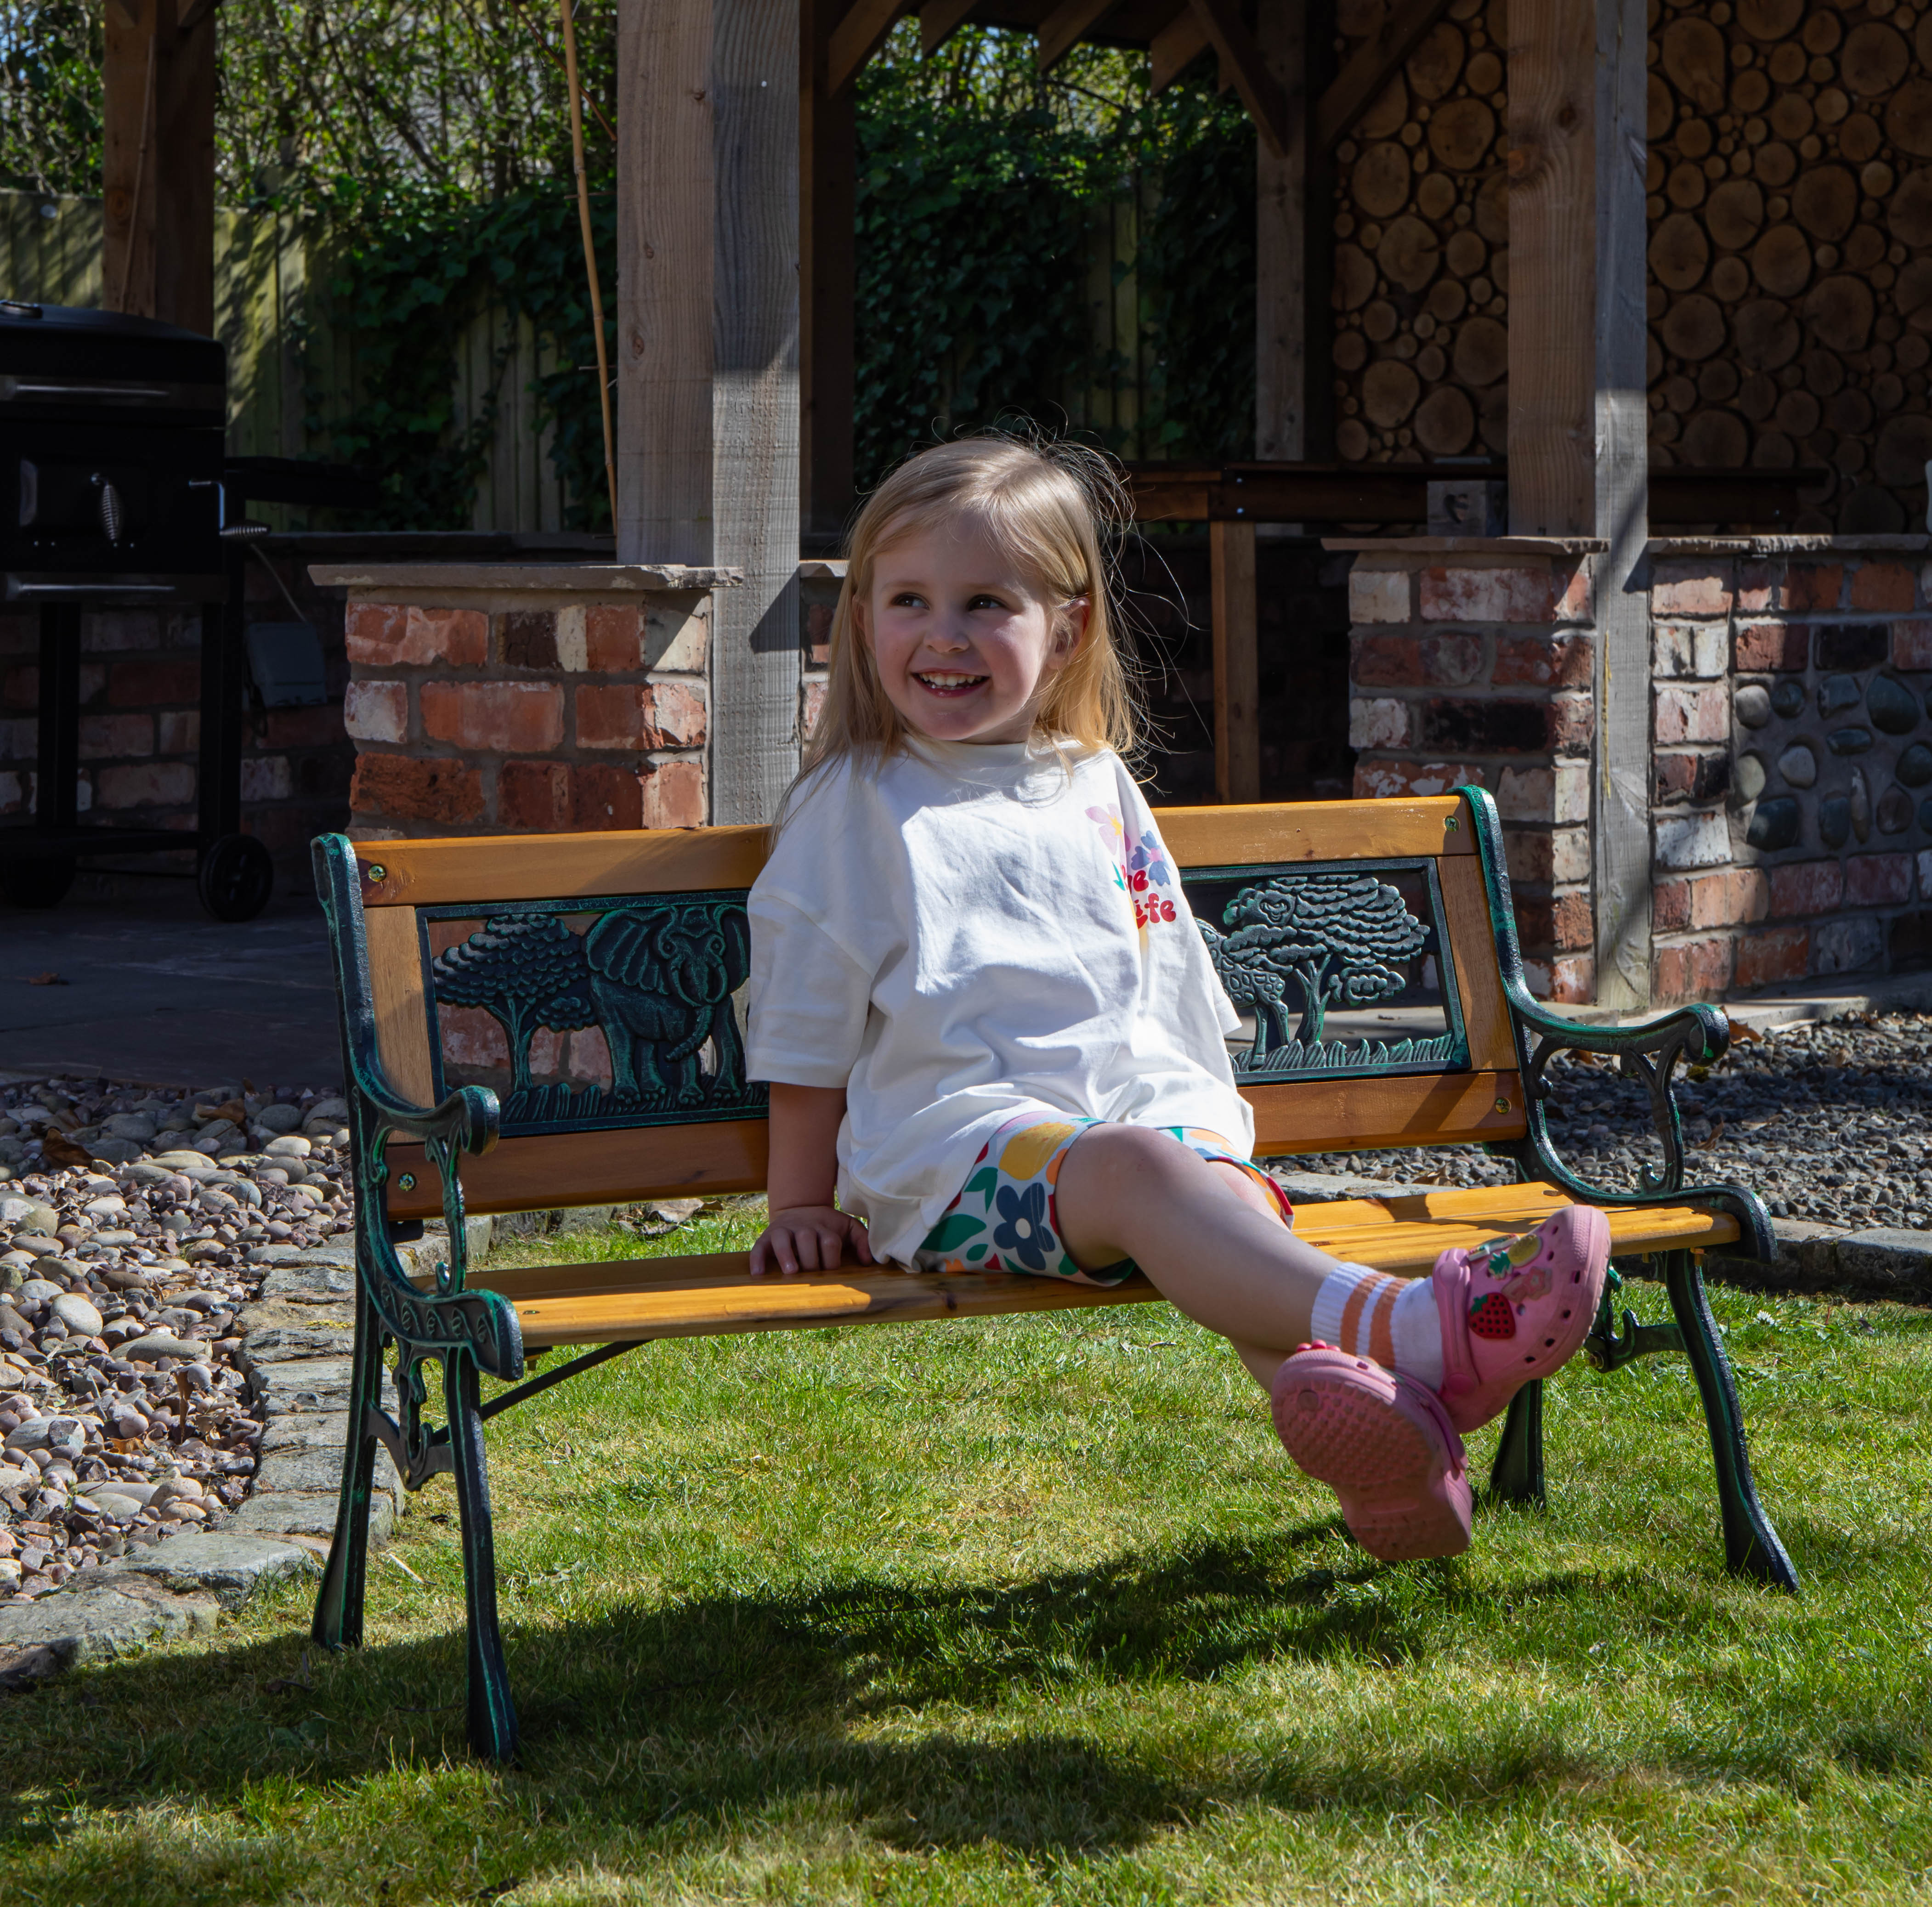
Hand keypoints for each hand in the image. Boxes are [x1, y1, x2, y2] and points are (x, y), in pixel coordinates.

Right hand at [751, 1204, 874, 1275]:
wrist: (801, 1208)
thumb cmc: (827, 1225)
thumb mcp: (847, 1227)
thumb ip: (862, 1240)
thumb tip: (868, 1261)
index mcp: (824, 1227)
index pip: (830, 1242)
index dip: (832, 1259)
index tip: (832, 1271)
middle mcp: (803, 1227)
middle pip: (807, 1240)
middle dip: (810, 1260)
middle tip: (812, 1275)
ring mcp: (783, 1230)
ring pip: (783, 1240)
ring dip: (786, 1255)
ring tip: (790, 1272)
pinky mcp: (767, 1236)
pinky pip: (759, 1246)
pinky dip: (757, 1259)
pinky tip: (758, 1274)